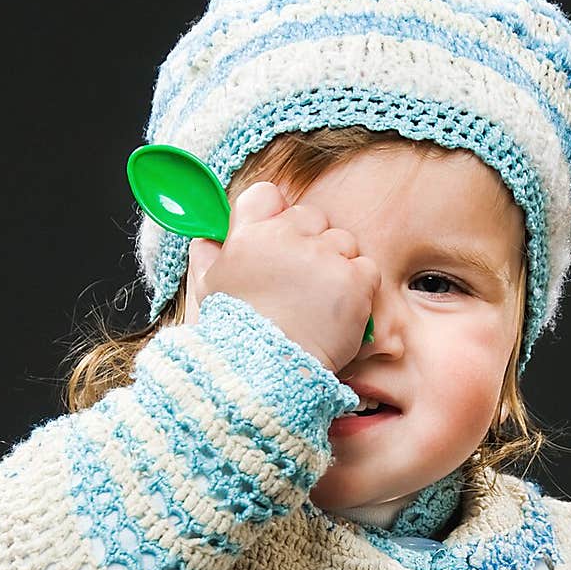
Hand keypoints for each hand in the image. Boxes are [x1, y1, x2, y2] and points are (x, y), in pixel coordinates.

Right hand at [183, 181, 379, 373]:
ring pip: (343, 242)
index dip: (277, 216)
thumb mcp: (210, 294)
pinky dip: (361, 290)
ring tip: (322, 305)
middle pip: (313, 218)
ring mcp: (322, 256)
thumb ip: (208, 260)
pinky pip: (367, 269)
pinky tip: (341, 313)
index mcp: (249, 236)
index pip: (268, 195)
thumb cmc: (237, 338)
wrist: (269, 374)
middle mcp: (286, 237)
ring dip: (339, 268)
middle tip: (304, 286)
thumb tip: (203, 242)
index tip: (281, 241)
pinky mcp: (353, 279)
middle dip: (313, 246)